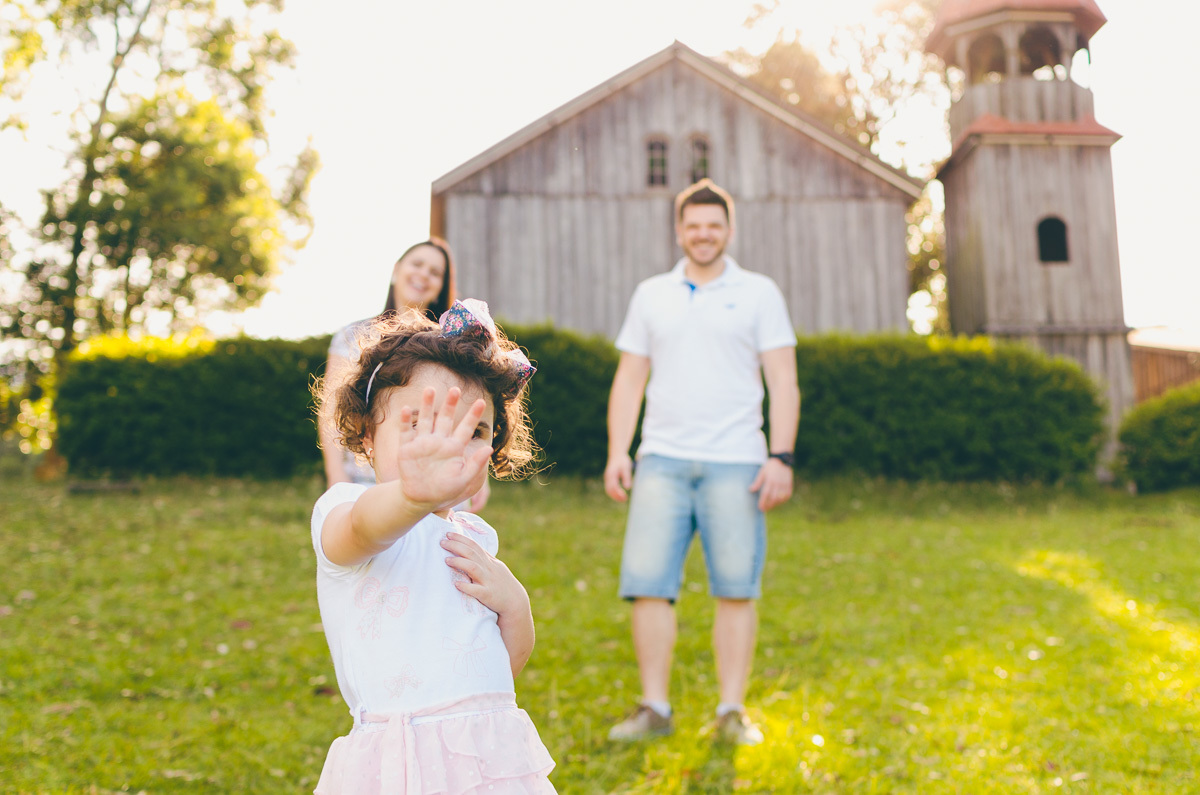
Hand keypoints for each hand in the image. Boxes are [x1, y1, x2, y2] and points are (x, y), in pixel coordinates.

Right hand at [396, 387, 491, 511]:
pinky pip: (406, 432)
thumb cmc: (444, 490)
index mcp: (454, 448)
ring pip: (425, 419)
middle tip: (456, 389)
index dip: (473, 415)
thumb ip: (475, 464)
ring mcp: (422, 443)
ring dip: (427, 405)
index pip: (466, 428)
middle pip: (445, 418)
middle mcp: (439, 442)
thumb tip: (489, 448)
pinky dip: (405, 421)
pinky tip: (406, 409)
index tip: (481, 401)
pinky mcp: (407, 449)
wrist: (420, 499)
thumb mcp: (463, 479)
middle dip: (450, 404)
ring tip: (430, 389)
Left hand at [441, 532, 529, 618]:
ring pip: (473, 568)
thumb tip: (471, 548)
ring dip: (459, 562)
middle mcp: (488, 569)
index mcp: (489, 562)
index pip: (474, 545)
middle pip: (471, 553)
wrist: (516, 602)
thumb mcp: (495, 567)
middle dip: (456, 546)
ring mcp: (488, 581)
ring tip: (446, 560)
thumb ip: (484, 558)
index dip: (461, 539)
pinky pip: (477, 590)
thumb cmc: (502, 584)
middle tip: (442, 542)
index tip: (448, 534)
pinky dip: (467, 587)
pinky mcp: (488, 595)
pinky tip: (457, 584)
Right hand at [604, 454, 633, 501]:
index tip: (625, 497)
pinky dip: (614, 493)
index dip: (618, 494)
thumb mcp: (626, 468)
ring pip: (608, 490)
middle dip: (616, 497)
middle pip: (609, 490)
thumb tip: (628, 487)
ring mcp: (607, 478)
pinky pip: (609, 488)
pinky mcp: (609, 479)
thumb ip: (626, 477)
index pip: (613, 487)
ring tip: (623, 499)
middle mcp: (607, 477)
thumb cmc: (622, 461)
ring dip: (615, 496)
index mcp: (611, 475)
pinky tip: (620, 495)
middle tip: (624, 500)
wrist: (617, 454)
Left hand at [749, 457, 792, 511]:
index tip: (760, 508)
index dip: (762, 502)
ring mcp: (785, 484)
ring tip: (770, 507)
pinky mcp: (789, 484)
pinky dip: (783, 500)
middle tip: (764, 509)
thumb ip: (757, 482)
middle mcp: (778, 483)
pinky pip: (787, 495)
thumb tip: (750, 490)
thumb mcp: (762, 472)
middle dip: (768, 505)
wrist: (782, 460)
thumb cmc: (770, 466)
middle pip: (773, 498)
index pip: (765, 494)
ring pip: (781, 498)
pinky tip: (778, 502)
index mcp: (770, 480)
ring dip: (775, 504)